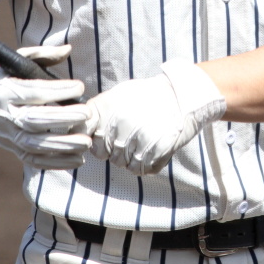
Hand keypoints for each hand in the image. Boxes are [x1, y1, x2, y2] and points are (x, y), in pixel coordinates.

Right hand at [0, 45, 92, 169]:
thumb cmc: (11, 77)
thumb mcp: (20, 61)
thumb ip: (44, 54)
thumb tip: (68, 49)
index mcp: (5, 91)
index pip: (32, 92)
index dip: (57, 90)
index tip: (80, 87)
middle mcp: (4, 115)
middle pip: (33, 120)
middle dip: (62, 118)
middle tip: (87, 115)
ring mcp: (8, 136)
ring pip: (34, 145)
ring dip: (62, 145)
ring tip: (86, 142)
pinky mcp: (14, 150)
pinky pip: (34, 160)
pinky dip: (56, 162)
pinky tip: (78, 159)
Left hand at [85, 60, 226, 174]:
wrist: (183, 96)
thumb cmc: (149, 95)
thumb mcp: (119, 94)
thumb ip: (99, 111)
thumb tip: (81, 128)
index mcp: (107, 108)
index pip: (82, 131)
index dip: (89, 138)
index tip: (96, 138)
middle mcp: (118, 124)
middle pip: (102, 152)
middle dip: (111, 148)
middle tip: (127, 137)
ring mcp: (136, 139)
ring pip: (120, 162)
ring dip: (129, 156)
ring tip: (143, 139)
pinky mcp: (154, 152)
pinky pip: (139, 169)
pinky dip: (144, 163)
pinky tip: (152, 147)